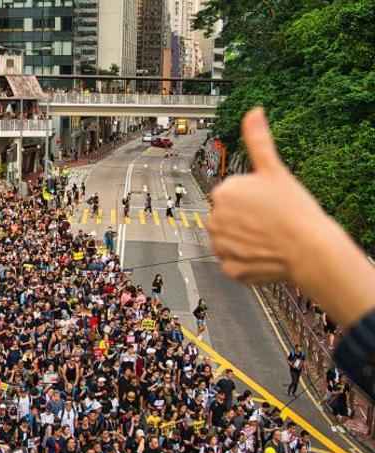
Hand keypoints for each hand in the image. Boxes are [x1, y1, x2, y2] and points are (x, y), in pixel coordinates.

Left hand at [207, 108, 374, 325]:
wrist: (310, 249)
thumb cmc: (295, 210)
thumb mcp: (275, 170)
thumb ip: (258, 140)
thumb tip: (253, 112)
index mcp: (222, 193)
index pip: (230, 196)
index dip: (250, 200)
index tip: (265, 203)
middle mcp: (214, 220)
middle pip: (226, 218)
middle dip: (243, 219)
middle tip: (268, 221)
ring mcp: (220, 247)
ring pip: (228, 240)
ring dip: (243, 239)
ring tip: (267, 237)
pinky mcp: (229, 269)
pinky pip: (234, 262)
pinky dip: (246, 260)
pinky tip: (263, 254)